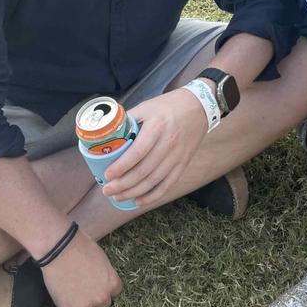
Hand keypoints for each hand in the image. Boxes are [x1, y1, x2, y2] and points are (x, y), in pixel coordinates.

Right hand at [41, 228, 121, 306]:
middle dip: (95, 301)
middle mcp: (102, 297)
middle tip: (85, 294)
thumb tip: (101, 279)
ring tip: (74, 301)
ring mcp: (85, 305)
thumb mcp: (102, 258)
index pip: (115, 294)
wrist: (61, 249)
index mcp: (112, 282)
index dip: (105, 290)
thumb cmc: (81, 246)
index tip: (99, 289)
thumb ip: (104, 273)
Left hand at [102, 89, 208, 206]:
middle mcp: (168, 143)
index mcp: (157, 127)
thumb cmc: (169, 105)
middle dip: (123, 185)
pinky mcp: (183, 163)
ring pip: (153, 180)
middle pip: (143, 171)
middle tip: (107, 190)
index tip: (107, 175)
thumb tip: (108, 135)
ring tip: (118, 197)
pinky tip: (139, 200)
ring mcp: (177, 155)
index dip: (121, 166)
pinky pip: (168, 184)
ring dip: (134, 192)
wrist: (199, 106)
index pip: (137, 152)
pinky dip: (153, 195)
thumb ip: (128, 120)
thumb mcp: (146, 107)